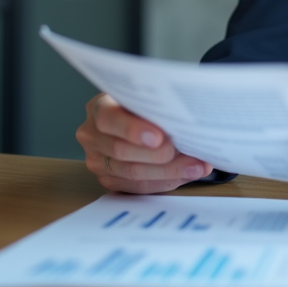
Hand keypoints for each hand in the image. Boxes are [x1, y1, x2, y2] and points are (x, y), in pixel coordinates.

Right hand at [76, 93, 213, 193]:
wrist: (131, 121)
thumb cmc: (142, 107)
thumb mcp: (144, 99)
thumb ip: (158, 109)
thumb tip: (190, 126)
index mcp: (99, 108)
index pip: (109, 119)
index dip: (133, 129)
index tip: (159, 136)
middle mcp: (91, 135)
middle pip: (120, 151)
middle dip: (156, 155)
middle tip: (183, 152)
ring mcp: (97, 160)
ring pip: (132, 173)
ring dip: (168, 171)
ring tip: (195, 166)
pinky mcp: (109, 180)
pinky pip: (138, 187)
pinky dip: (165, 181)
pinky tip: (186, 174)